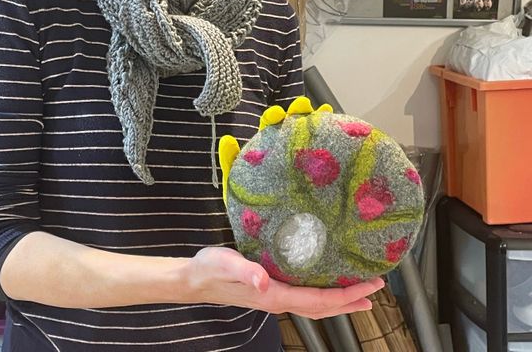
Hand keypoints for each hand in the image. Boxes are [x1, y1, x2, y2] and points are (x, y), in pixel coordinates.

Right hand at [185, 247, 384, 319]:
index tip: (369, 286)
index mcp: (274, 296)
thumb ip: (245, 272)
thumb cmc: (210, 269)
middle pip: (323, 308)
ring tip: (361, 296)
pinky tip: (327, 286)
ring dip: (340, 301)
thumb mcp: (226, 263)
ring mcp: (276, 299)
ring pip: (315, 306)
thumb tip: (264, 282)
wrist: (195, 279)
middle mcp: (279, 302)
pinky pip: (305, 298)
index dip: (346, 295)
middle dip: (351, 300)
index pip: (319, 300)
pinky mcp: (271, 292)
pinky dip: (324, 296)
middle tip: (375, 289)